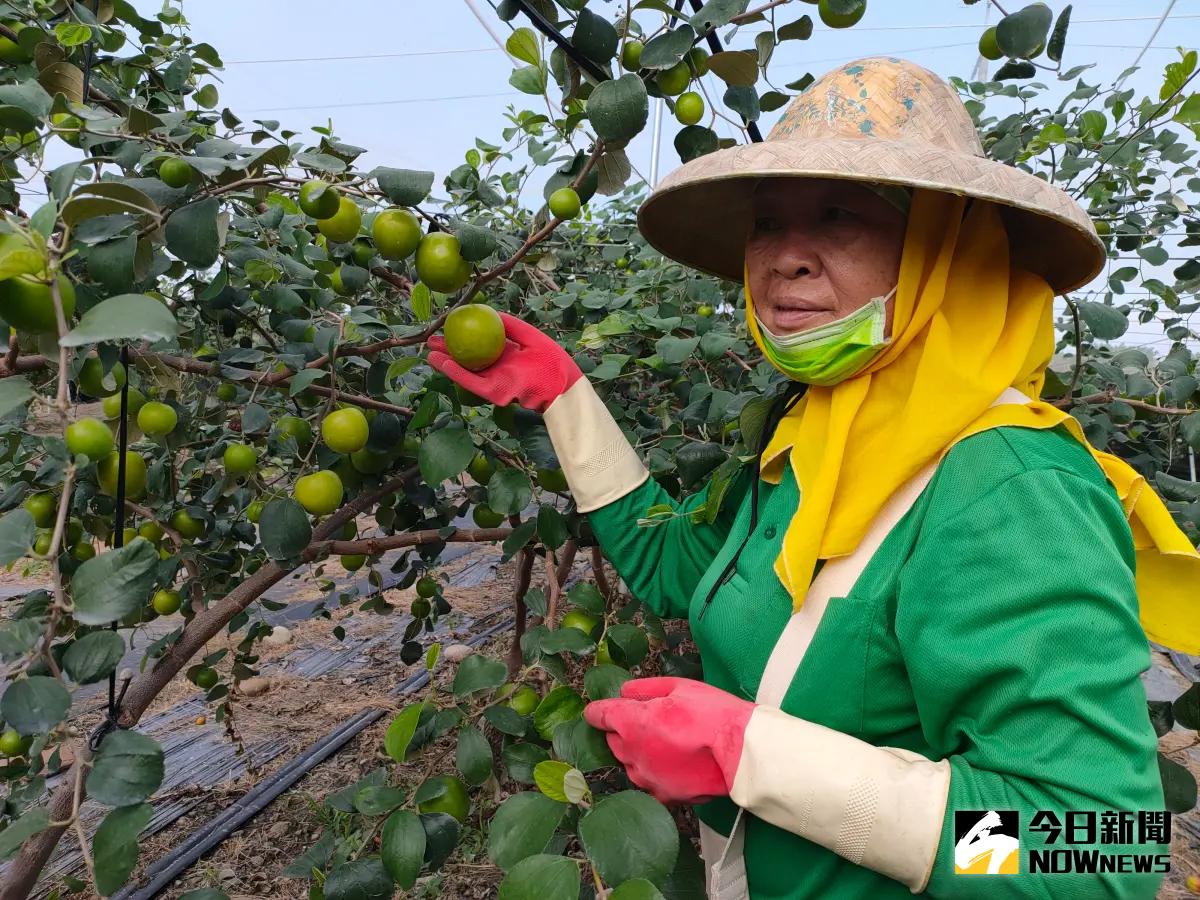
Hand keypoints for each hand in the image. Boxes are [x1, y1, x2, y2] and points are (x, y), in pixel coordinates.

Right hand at [426, 311, 582, 412]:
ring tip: (429, 351)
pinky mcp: (494, 392)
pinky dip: (456, 372)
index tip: (450, 325)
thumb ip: (511, 325)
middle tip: (431, 339)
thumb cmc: (552, 360)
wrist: (561, 382)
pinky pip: (471, 381)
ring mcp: (494, 381)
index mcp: (507, 355)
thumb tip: (492, 313)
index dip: (465, 335)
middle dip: (449, 349)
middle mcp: (498, 368)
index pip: (481, 344)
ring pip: (465, 371)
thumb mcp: (530, 336)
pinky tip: (442, 362)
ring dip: (446, 363)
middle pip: (468, 358)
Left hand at [583, 677, 754, 804]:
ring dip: (637, 754)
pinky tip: (670, 767)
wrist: (740, 751)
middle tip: (646, 722)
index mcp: (632, 723)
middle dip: (622, 731)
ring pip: (630, 764)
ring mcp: (647, 778)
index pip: (599, 716)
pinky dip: (654, 775)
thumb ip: (644, 689)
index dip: (597, 711)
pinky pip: (649, 785)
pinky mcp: (664, 796)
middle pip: (613, 742)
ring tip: (663, 744)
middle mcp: (632, 753)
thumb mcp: (678, 686)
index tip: (596, 710)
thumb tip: (624, 692)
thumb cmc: (710, 712)